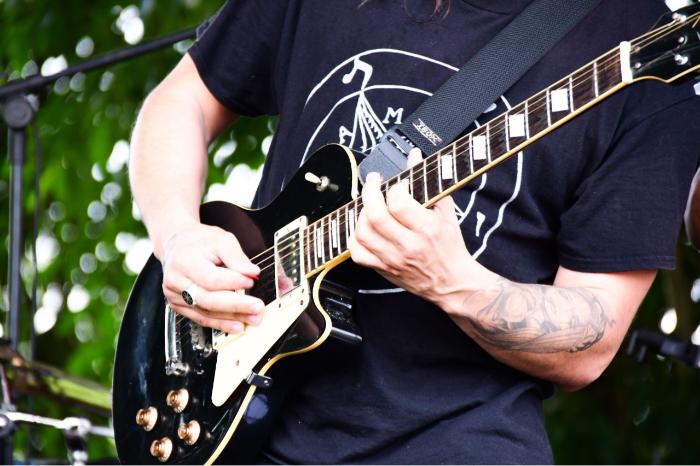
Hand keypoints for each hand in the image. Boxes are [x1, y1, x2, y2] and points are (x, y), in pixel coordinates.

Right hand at [160, 223, 264, 332]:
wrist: (177, 245)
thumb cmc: (199, 241)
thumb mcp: (219, 238)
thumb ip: (235, 255)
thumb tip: (252, 271)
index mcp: (183, 260)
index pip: (211, 278)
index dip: (233, 282)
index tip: (251, 281)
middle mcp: (175, 280)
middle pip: (208, 299)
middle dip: (236, 305)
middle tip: (258, 308)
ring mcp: (175, 295)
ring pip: (206, 312)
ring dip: (232, 318)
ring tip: (253, 318)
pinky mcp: (179, 305)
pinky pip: (201, 318)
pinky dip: (221, 323)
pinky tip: (237, 325)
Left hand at [349, 148, 495, 310]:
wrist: (452, 283)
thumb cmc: (450, 247)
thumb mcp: (445, 213)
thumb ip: (428, 184)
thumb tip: (414, 157)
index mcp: (427, 229)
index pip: (399, 203)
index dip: (394, 187)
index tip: (397, 183)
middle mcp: (408, 246)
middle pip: (376, 216)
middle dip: (370, 192)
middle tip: (373, 183)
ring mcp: (393, 259)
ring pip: (363, 233)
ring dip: (362, 214)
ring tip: (370, 205)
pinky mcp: (383, 270)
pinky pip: (358, 254)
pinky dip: (355, 238)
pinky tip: (364, 228)